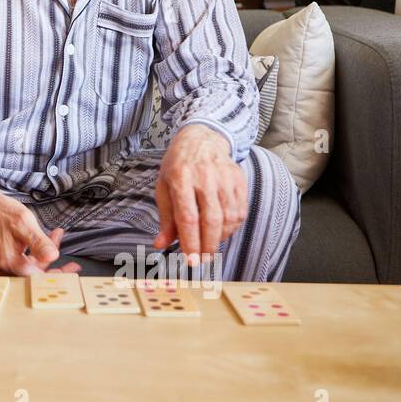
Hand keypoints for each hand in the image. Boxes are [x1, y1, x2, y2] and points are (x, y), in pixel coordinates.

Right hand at [0, 176, 78, 275]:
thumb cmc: (1, 212)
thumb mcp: (24, 223)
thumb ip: (39, 242)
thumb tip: (53, 257)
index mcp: (11, 262)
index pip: (39, 279)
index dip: (58, 276)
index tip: (73, 270)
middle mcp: (5, 268)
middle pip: (35, 277)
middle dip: (55, 268)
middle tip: (72, 264)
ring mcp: (2, 265)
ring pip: (30, 269)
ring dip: (45, 257)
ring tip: (56, 238)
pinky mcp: (2, 260)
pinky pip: (23, 263)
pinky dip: (36, 254)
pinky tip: (44, 240)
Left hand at [154, 124, 247, 265]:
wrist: (201, 140)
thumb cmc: (178, 167)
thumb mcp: (164, 187)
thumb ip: (165, 218)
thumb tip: (160, 244)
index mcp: (180, 178)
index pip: (187, 217)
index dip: (190, 241)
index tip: (190, 260)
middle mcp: (204, 177)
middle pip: (211, 220)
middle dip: (207, 246)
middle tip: (202, 261)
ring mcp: (224, 178)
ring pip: (228, 218)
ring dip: (219, 239)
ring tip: (209, 246)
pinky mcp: (239, 179)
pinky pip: (240, 211)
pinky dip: (232, 228)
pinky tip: (222, 232)